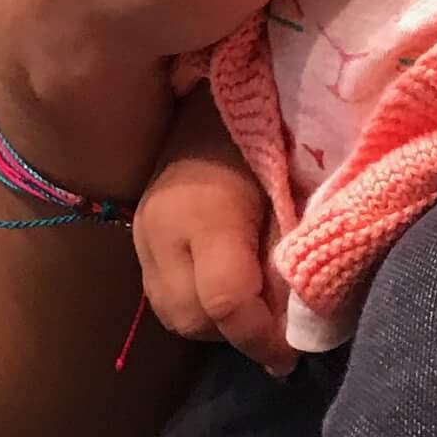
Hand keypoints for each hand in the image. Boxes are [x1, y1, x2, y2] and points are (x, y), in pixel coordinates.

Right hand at [135, 92, 291, 375]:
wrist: (210, 83)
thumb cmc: (265, 122)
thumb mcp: (288, 181)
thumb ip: (290, 248)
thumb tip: (299, 319)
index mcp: (201, 212)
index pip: (225, 300)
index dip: (262, 335)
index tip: (293, 352)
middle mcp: (158, 231)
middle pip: (192, 318)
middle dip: (239, 331)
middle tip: (278, 326)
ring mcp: (140, 234)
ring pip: (174, 314)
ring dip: (217, 322)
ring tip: (256, 305)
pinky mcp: (136, 233)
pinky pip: (163, 293)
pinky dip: (199, 302)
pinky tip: (230, 285)